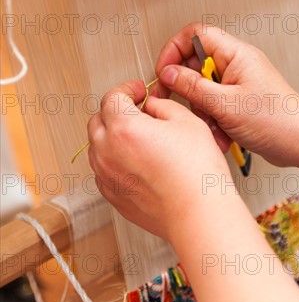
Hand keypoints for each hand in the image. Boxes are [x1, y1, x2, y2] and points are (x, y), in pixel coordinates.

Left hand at [87, 80, 231, 240]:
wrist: (198, 212)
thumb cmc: (195, 171)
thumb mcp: (186, 121)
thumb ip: (163, 105)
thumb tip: (153, 106)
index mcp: (123, 128)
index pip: (112, 97)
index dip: (127, 89)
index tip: (137, 91)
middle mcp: (108, 152)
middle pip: (98, 120)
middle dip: (116, 110)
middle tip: (137, 109)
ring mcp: (108, 176)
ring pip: (97, 146)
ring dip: (111, 135)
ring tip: (138, 136)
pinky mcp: (114, 196)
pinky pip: (104, 170)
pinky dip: (114, 159)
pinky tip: (137, 160)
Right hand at [156, 23, 298, 167]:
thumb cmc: (277, 120)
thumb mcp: (226, 104)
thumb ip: (193, 86)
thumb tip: (168, 73)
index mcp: (235, 54)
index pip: (196, 34)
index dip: (175, 49)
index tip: (164, 71)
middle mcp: (235, 64)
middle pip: (195, 64)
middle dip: (186, 88)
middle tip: (176, 103)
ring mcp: (236, 82)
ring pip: (201, 88)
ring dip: (201, 110)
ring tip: (211, 126)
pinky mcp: (237, 100)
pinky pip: (213, 104)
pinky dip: (212, 120)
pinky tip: (220, 134)